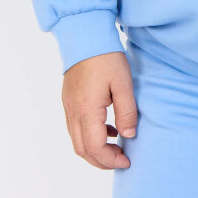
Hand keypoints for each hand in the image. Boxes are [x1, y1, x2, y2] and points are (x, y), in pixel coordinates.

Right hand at [61, 51, 137, 169]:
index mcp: (87, 110)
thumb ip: (127, 112)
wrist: (84, 36)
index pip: (95, 147)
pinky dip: (89, 136)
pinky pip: (75, 128)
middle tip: (121, 159)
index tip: (126, 161)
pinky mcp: (68, 101)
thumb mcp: (123, 83)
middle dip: (102, 161)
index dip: (110, 159)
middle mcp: (73, 112)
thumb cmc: (106, 58)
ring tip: (116, 146)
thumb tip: (128, 135)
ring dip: (95, 150)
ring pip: (76, 141)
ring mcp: (68, 107)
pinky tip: (107, 128)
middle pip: (82, 150)